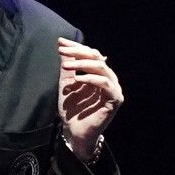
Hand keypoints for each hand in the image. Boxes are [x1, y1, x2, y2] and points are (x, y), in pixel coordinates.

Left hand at [57, 37, 122, 157]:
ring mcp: (114, 89)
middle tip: (62, 51)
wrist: (75, 132)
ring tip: (66, 65)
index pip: (90, 54)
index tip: (60, 42)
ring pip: (101, 68)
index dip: (76, 47)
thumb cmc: (72, 110)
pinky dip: (91, 79)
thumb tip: (61, 44)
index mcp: (99, 73)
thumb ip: (67, 66)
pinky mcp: (115, 99)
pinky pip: (105, 84)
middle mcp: (109, 78)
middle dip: (78, 53)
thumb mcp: (66, 83)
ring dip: (82, 64)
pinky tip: (77, 79)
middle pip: (97, 57)